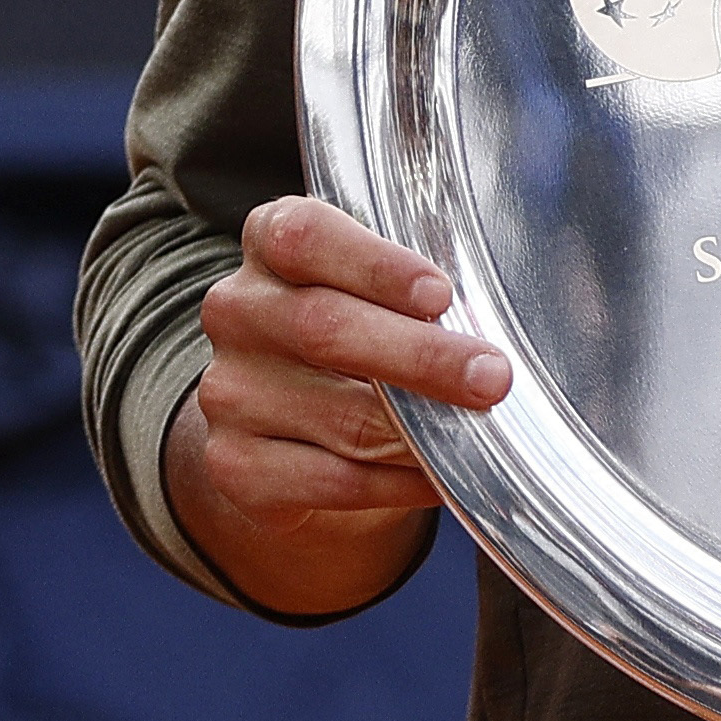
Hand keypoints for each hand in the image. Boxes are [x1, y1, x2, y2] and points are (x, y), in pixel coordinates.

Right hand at [169, 195, 512, 598]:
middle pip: (324, 328)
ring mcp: (228, 391)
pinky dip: (397, 483)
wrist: (290, 426)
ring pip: (341, 416)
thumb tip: (492, 329)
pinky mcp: (235, 465)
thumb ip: (414, 291)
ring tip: (479, 432)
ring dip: (421, 432)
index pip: (305, 238)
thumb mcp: (375, 289)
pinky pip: (334, 480)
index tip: (440, 296)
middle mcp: (237, 310)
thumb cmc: (358, 334)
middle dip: (421, 356)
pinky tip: (437, 477)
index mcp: (269, 243)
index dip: (375, 266)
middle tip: (492, 377)